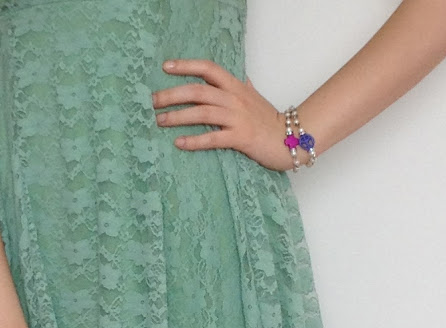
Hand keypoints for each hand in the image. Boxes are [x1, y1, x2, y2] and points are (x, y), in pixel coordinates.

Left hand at [151, 58, 307, 170]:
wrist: (291, 140)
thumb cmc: (270, 122)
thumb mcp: (256, 99)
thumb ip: (244, 88)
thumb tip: (238, 79)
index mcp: (236, 87)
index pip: (208, 69)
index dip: (186, 66)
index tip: (166, 68)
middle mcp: (235, 99)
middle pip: (198, 91)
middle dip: (172, 95)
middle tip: (153, 102)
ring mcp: (238, 118)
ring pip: (202, 113)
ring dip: (178, 116)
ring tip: (160, 121)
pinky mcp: (240, 138)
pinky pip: (213, 138)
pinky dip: (194, 140)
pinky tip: (179, 143)